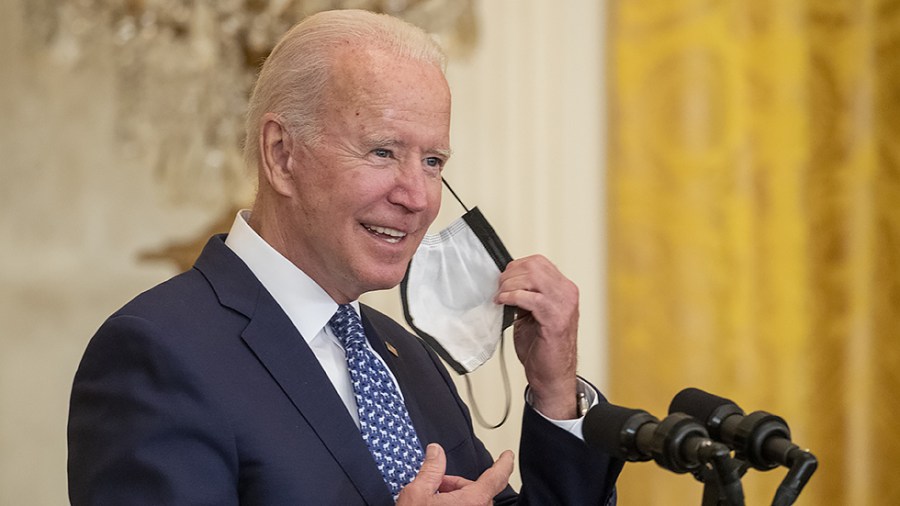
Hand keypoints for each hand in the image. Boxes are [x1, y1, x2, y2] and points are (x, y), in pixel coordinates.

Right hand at [396, 444, 513, 504]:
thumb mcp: (417, 494)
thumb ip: (431, 470)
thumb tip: (436, 452)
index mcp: (472, 503)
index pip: (496, 477)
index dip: (503, 464)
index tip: (507, 456)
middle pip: (476, 492)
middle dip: (457, 485)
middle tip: (437, 486)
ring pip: (472, 505)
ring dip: (457, 499)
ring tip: (434, 502)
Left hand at [495, 255, 578, 418]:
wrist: (552, 374)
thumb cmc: (542, 347)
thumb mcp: (532, 313)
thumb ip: (524, 295)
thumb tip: (504, 282)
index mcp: (563, 288)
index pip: (538, 262)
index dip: (515, 267)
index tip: (503, 280)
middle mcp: (567, 293)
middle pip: (534, 266)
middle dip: (510, 275)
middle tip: (499, 288)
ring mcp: (564, 304)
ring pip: (532, 277)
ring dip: (509, 285)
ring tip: (500, 296)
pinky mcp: (555, 318)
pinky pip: (530, 297)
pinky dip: (512, 297)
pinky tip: (504, 303)